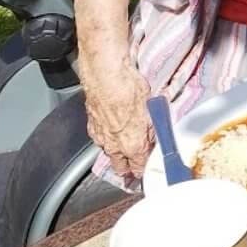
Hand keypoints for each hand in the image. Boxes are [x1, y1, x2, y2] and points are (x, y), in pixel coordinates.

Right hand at [81, 57, 152, 179]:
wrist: (105, 74)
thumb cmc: (130, 88)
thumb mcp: (153, 109)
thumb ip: (153, 129)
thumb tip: (155, 138)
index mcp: (133, 145)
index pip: (139, 168)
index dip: (144, 171)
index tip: (147, 170)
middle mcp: (114, 145)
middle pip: (120, 167)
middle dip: (128, 169)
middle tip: (134, 166)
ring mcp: (100, 137)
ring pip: (109, 154)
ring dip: (117, 153)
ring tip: (124, 150)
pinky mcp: (91, 125)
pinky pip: (100, 139)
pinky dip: (107, 139)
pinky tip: (112, 132)